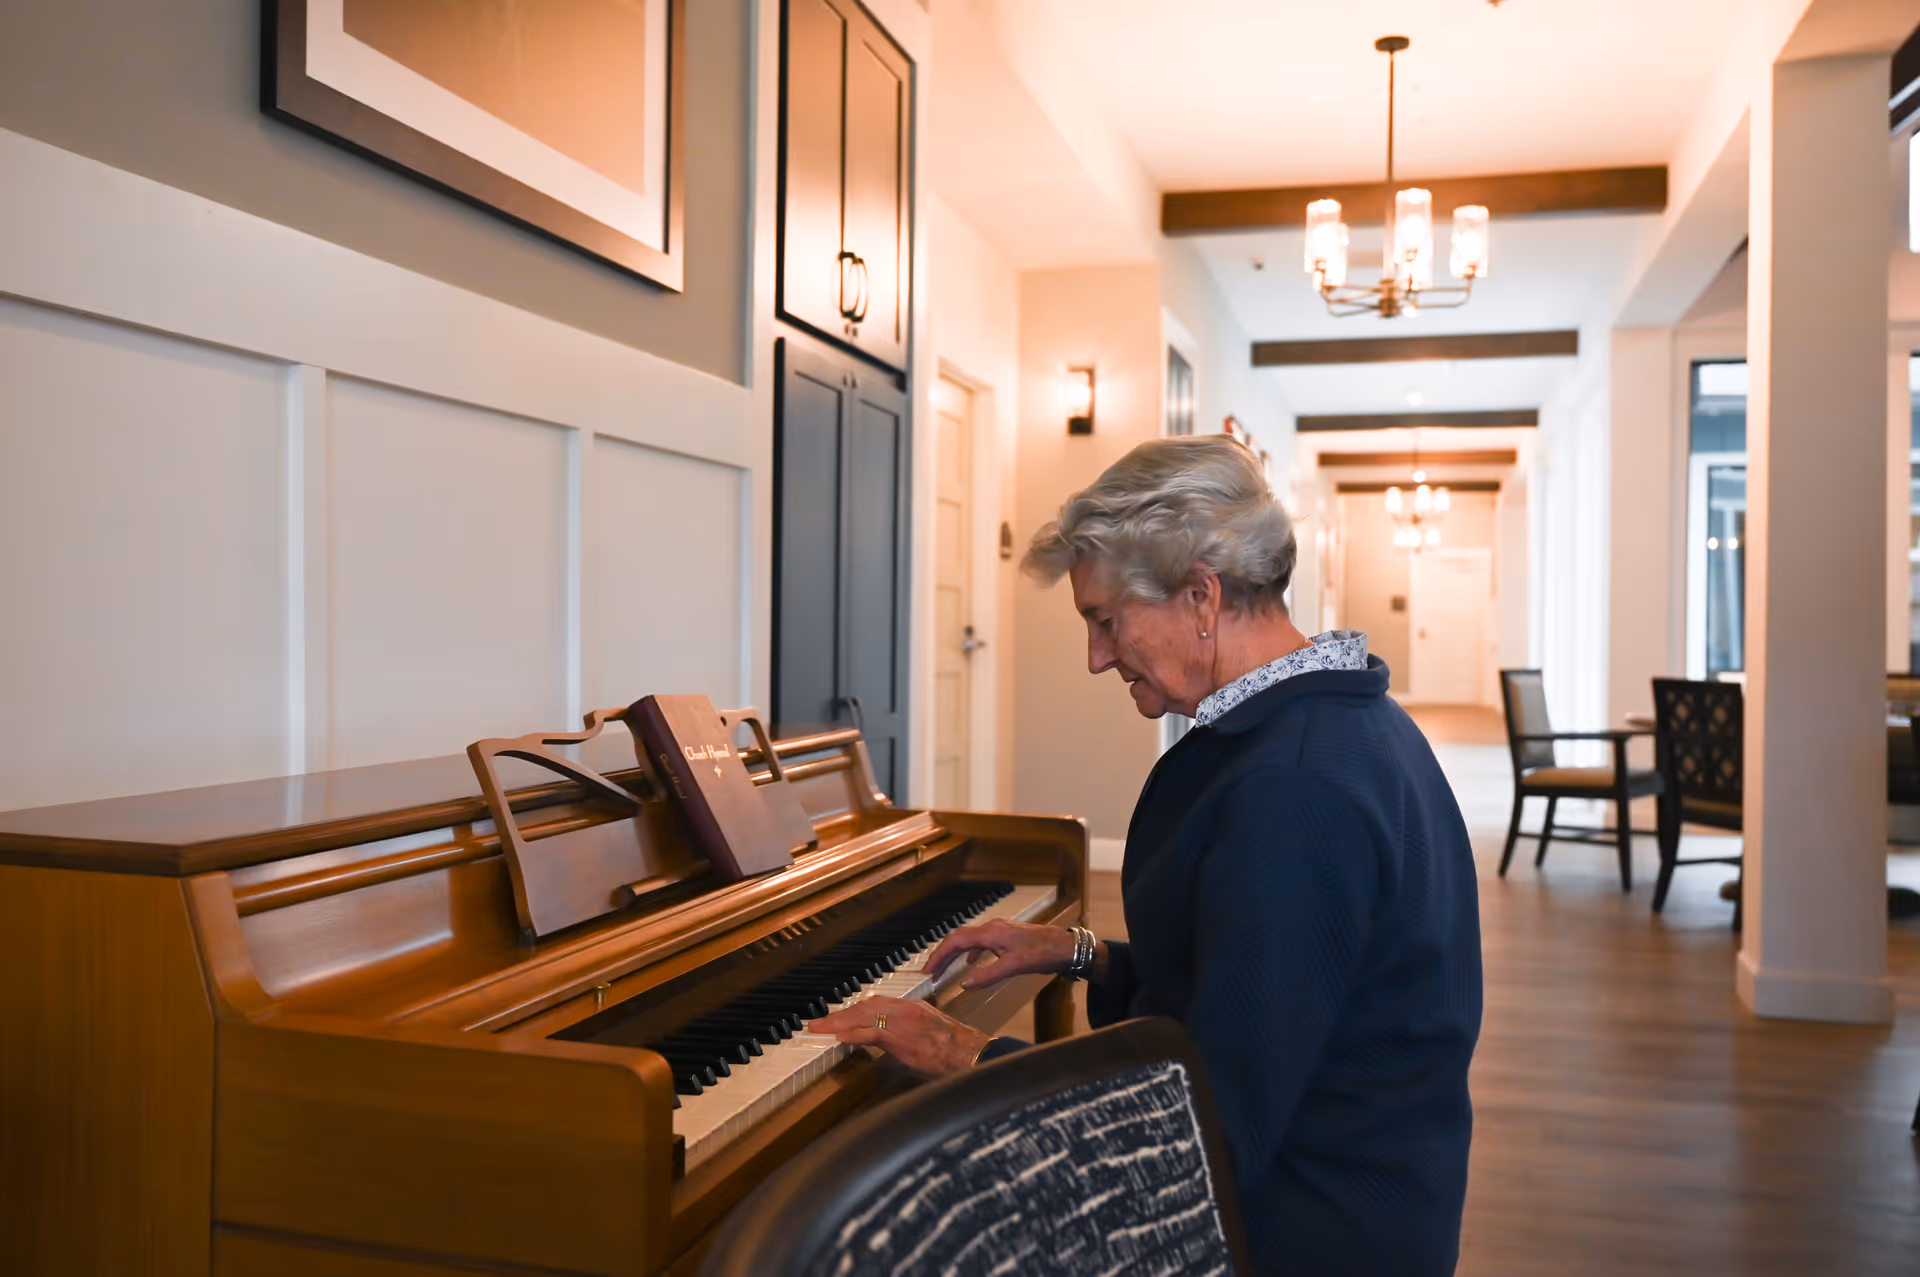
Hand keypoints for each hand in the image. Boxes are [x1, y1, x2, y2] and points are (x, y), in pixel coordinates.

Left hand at [808, 996, 986, 1076]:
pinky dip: (852, 1034)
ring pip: (863, 1016)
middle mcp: (906, 1010)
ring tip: (819, 1029)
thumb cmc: (957, 1050)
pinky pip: (871, 1034)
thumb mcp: (929, 1034)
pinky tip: (838, 1037)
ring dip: (838, 1023)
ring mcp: (903, 1023)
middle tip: (818, 1022)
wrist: (973, 1055)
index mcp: (913, 1007)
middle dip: (839, 1014)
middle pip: (864, 1006)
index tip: (838, 1016)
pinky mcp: (903, 1039)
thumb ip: (907, 1034)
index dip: (853, 1009)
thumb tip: (888, 1044)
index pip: (875, 1003)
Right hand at [924, 920, 1075, 990]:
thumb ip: (988, 975)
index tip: (928, 971)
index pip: (956, 942)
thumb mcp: (1014, 967)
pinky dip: (970, 952)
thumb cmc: (1042, 954)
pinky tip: (970, 962)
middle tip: (931, 972)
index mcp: (990, 933)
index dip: (939, 956)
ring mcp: (1000, 931)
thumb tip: (964, 984)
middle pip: (959, 938)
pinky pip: (981, 942)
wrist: (1065, 946)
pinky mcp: (1007, 936)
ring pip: (969, 940)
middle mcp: (992, 928)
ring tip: (945, 968)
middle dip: (943, 955)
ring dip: (955, 953)